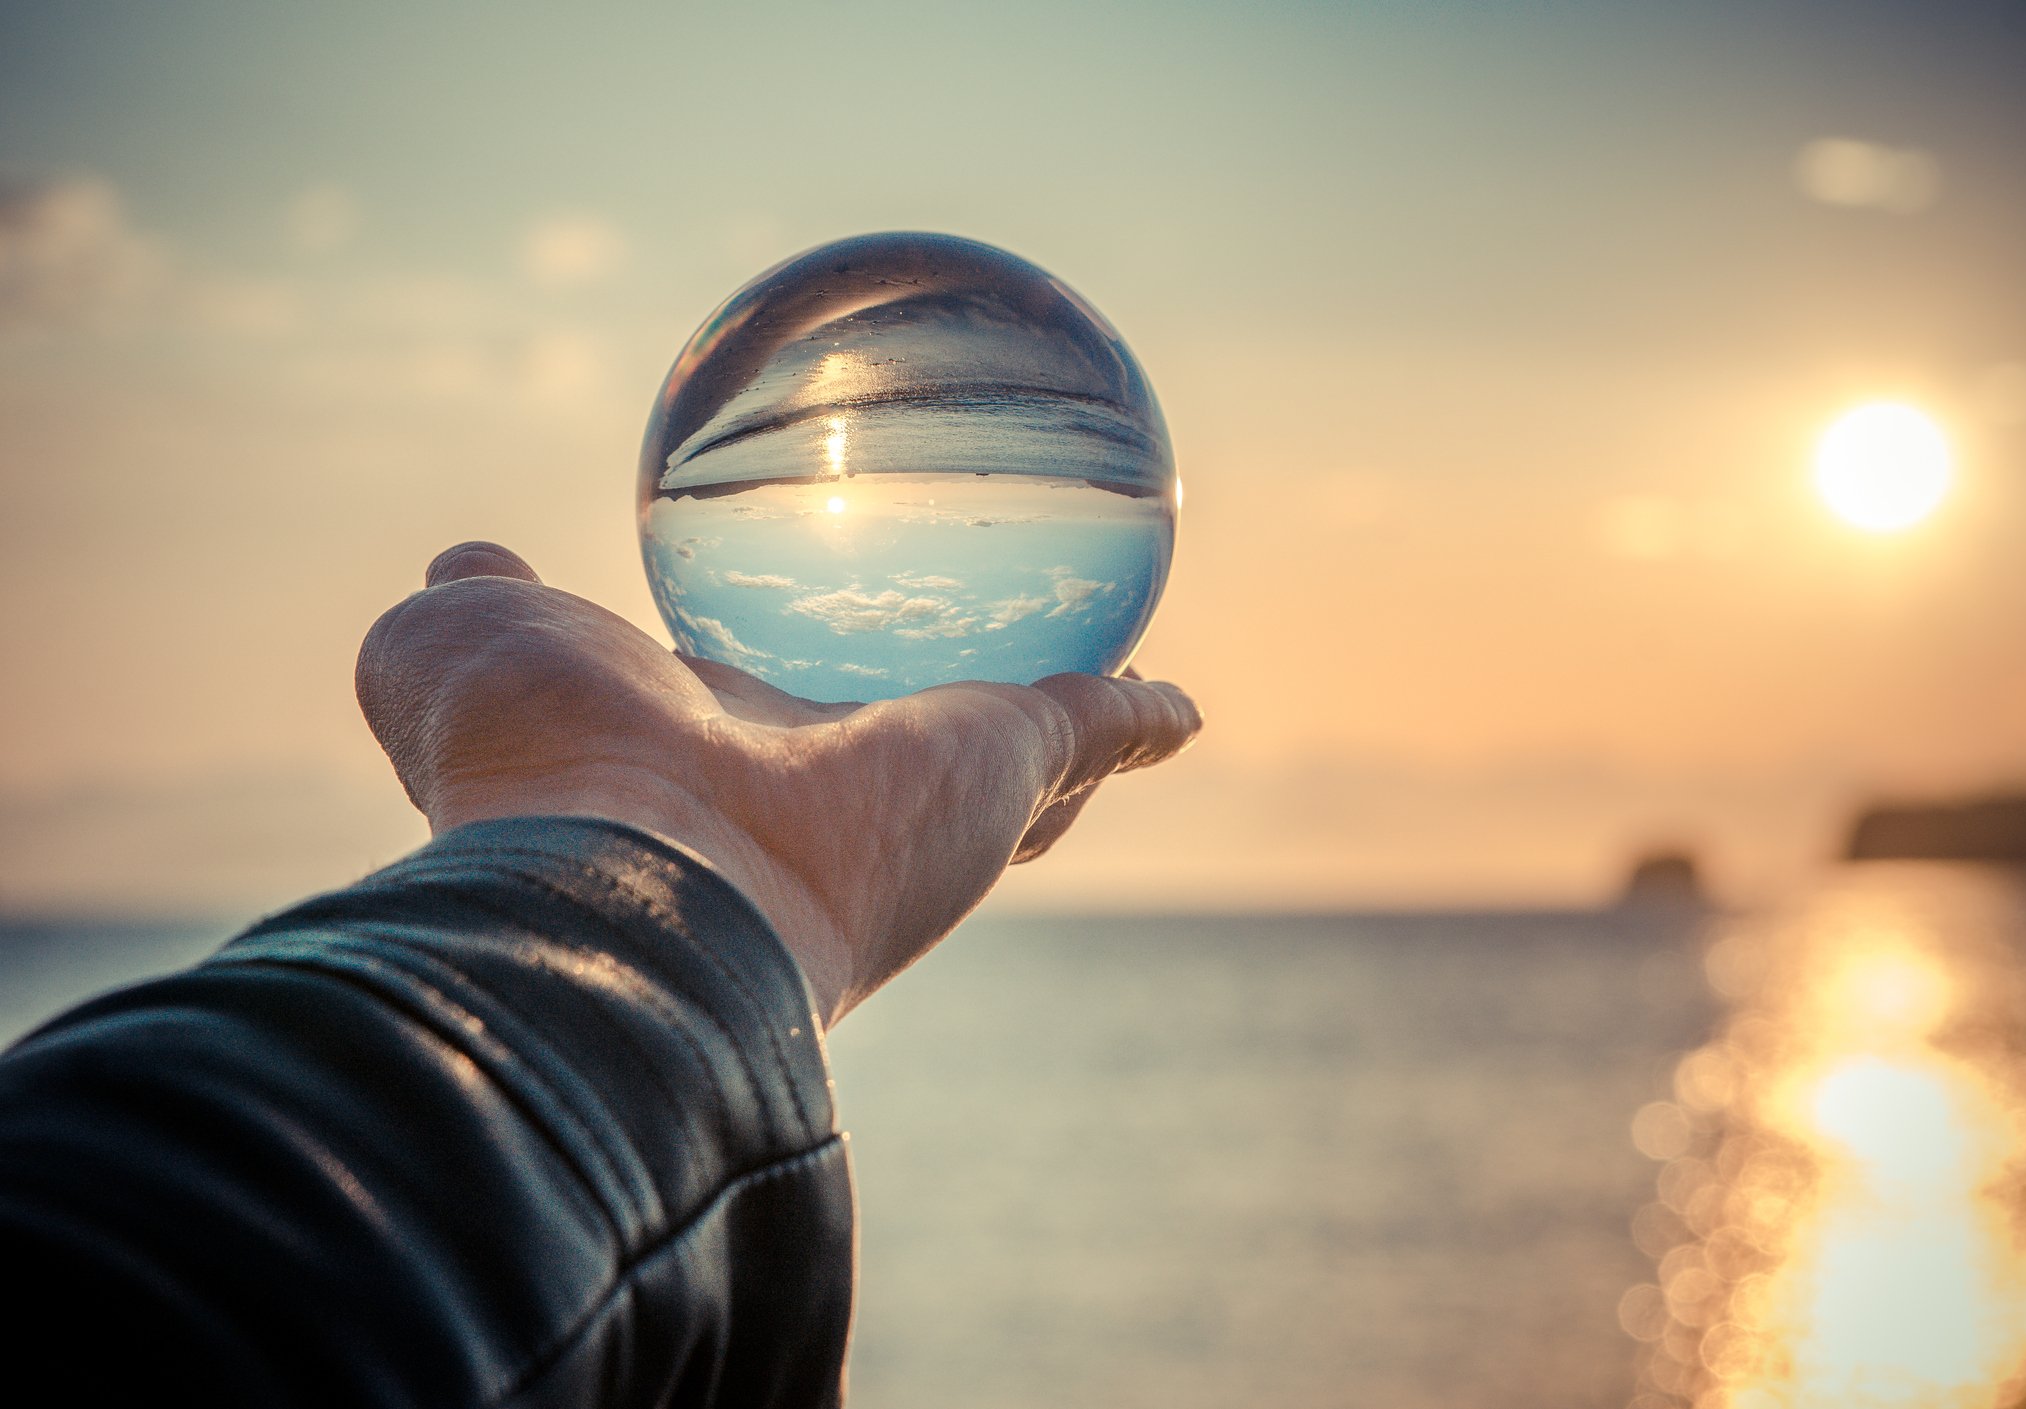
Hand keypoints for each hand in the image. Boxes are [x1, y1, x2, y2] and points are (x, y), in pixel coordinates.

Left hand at [355, 542, 1201, 1024]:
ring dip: (1067, 747)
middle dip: (950, 764)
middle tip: (988, 720)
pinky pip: (1092, 728)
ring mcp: (927, 803)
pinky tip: (1182, 707)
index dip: (781, 725)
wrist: (623, 879)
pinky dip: (1141, 718)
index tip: (788, 700)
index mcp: (713, 783)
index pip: (768, 750)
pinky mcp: (1002, 765)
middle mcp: (829, 812)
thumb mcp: (470, 651)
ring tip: (1117, 708)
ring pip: (1017, 773)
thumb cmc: (526, 772)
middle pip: (912, 784)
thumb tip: (470, 562)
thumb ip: (483, 613)